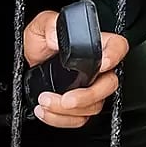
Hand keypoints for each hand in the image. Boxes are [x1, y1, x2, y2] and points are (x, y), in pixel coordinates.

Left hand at [23, 10, 129, 128]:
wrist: (28, 63)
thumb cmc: (39, 42)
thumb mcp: (39, 27)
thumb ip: (48, 26)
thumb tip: (55, 36)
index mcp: (94, 44)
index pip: (117, 46)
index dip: (115, 56)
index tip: (102, 64)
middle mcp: (97, 68)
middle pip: (109, 84)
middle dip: (87, 96)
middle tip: (66, 99)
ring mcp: (91, 88)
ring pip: (94, 106)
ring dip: (67, 111)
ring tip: (45, 101)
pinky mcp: (80, 105)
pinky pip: (80, 119)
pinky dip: (61, 120)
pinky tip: (46, 111)